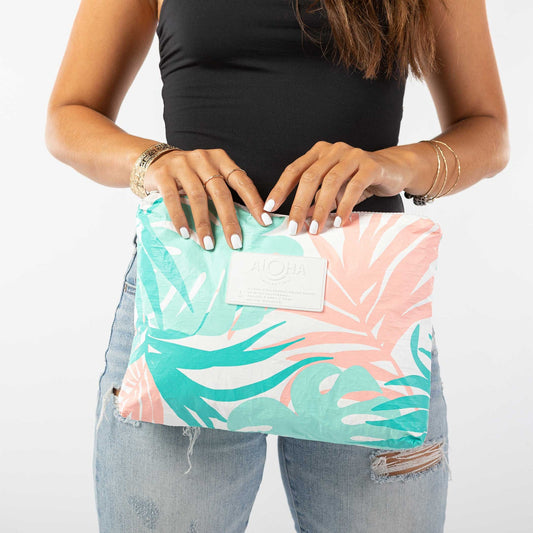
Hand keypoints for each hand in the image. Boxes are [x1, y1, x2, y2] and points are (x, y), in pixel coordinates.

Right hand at [143, 148, 272, 249]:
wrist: (154, 160)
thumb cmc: (190, 175)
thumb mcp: (209, 176)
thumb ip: (223, 191)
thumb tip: (244, 223)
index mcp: (220, 159)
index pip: (241, 181)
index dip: (254, 202)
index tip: (264, 222)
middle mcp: (203, 159)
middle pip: (220, 192)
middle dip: (229, 220)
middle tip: (236, 242)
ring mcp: (182, 165)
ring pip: (197, 197)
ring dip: (203, 224)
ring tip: (208, 244)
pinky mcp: (163, 174)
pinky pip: (172, 199)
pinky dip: (180, 218)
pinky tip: (185, 233)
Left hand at [263, 141, 412, 234]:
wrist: (394, 169)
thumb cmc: (358, 180)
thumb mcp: (334, 190)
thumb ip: (317, 200)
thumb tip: (300, 219)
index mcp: (318, 153)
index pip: (294, 171)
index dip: (280, 190)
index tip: (269, 209)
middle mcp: (333, 150)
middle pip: (309, 177)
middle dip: (299, 205)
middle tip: (293, 227)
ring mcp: (352, 155)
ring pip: (330, 182)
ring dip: (321, 208)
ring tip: (315, 229)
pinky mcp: (371, 164)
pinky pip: (354, 186)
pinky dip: (344, 205)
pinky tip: (338, 220)